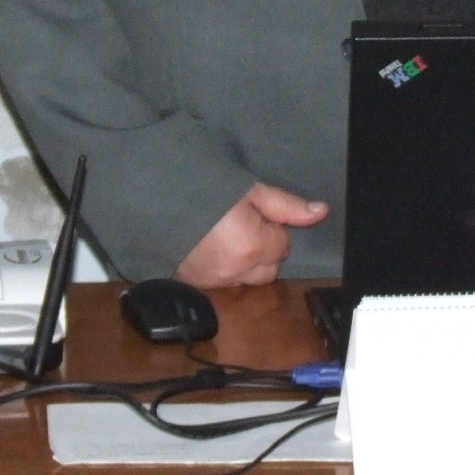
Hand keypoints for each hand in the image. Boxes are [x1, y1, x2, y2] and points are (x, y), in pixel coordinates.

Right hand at [175, 182, 328, 287]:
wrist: (153, 197)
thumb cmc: (204, 188)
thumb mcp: (251, 191)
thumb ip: (287, 206)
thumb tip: (321, 211)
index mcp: (253, 247)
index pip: (282, 246)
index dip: (271, 227)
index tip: (252, 214)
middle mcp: (235, 271)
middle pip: (269, 269)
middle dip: (262, 250)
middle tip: (240, 224)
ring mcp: (214, 282)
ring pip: (246, 278)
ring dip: (243, 262)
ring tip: (223, 236)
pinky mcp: (195, 286)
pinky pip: (222, 283)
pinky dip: (222, 269)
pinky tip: (209, 249)